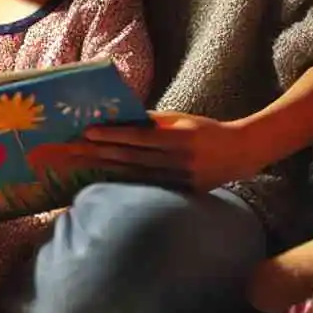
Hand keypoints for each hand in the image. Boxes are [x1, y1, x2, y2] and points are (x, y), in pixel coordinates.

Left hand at [81, 112, 261, 192]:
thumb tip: (122, 119)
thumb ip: (153, 122)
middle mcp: (177, 161)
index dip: (112, 135)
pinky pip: (145, 188)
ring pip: (135, 176)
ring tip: (82, 164)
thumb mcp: (182, 120)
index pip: (138, 138)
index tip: (88, 132)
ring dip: (106, 170)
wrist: (238, 154)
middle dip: (100, 154)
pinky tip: (105, 180)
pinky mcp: (179, 194)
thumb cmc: (206, 130)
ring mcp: (178, 181)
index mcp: (179, 139)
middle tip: (73, 149)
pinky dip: (123, 183)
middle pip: (131, 159)